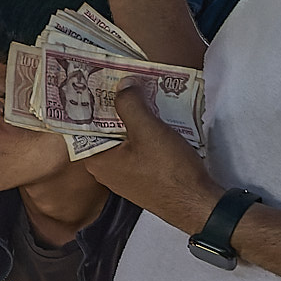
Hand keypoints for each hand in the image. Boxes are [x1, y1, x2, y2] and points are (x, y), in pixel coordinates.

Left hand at [81, 86, 224, 234]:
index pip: (85, 125)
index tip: (98, 80)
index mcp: (96, 160)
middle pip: (104, 130)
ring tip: (142, 91)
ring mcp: (123, 174)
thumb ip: (130, 104)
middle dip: (114, 106)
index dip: (92, 102)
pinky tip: (155, 117)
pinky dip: (143, 132)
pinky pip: (136, 148)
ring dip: (132, 118)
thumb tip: (122, 84)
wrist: (195, 202)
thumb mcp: (147, 130)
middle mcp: (104, 169)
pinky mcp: (141, 176)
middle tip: (123, 79)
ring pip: (122, 138)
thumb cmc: (167, 168)